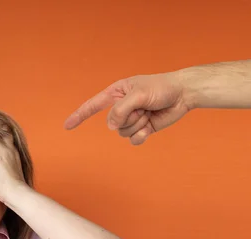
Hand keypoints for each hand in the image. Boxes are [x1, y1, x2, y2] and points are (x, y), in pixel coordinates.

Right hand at [63, 72, 190, 144]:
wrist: (183, 94)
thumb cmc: (162, 88)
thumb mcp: (138, 94)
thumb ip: (121, 109)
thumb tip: (111, 126)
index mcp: (117, 93)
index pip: (93, 105)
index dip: (79, 116)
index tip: (67, 126)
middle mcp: (122, 107)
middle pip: (113, 124)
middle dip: (128, 118)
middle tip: (144, 107)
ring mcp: (132, 118)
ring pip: (123, 132)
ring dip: (138, 125)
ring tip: (149, 113)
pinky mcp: (143, 128)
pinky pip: (134, 139)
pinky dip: (141, 135)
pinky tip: (150, 126)